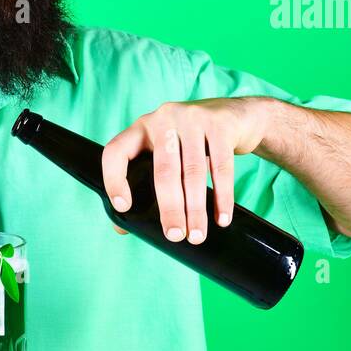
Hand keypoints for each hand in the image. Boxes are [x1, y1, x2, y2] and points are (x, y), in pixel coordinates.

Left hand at [102, 97, 272, 244]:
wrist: (235, 114)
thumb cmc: (193, 142)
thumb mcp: (167, 153)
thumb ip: (147, 181)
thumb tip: (123, 227)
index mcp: (142, 128)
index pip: (116, 152)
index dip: (114, 180)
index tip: (123, 208)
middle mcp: (164, 119)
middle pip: (164, 170)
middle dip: (170, 208)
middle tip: (175, 236)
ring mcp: (193, 118)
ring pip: (193, 172)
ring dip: (196, 209)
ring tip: (197, 235)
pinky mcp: (219, 124)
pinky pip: (221, 168)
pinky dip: (223, 197)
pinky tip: (221, 218)